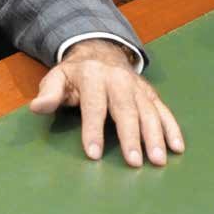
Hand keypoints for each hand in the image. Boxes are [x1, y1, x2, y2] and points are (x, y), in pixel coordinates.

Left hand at [29, 39, 184, 166]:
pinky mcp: (149, 92)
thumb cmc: (75, 74)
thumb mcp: (57, 77)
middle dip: (130, 136)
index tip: (94, 154)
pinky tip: (177, 147)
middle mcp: (117, 79)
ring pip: (148, 111)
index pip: (94, 105)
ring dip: (155, 136)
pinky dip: (172, 127)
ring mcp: (136, 85)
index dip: (93, 129)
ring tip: (158, 160)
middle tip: (134, 162)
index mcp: (92, 75)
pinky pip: (163, 109)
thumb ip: (49, 93)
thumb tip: (36, 108)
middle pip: (125, 109)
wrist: (100, 50)